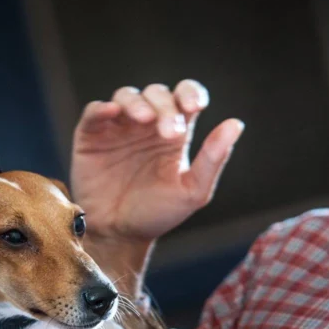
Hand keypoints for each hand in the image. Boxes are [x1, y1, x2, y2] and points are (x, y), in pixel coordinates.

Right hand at [70, 81, 243, 289]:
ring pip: (127, 96)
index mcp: (175, 131)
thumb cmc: (158, 213)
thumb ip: (213, 159)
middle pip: (158, 94)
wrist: (120, 235)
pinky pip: (95, 111)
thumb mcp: (192, 191)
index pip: (185, 97)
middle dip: (165, 107)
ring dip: (137, 102)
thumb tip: (236, 124)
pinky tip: (112, 112)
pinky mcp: (92, 135)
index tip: (194, 107)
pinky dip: (102, 107)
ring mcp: (119, 127)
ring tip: (144, 119)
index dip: (190, 93)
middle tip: (168, 133)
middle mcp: (147, 123)